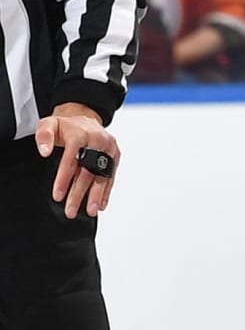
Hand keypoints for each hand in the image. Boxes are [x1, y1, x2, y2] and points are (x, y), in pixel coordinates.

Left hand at [35, 103, 119, 218]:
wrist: (85, 118)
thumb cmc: (66, 125)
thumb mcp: (48, 123)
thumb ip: (44, 136)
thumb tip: (44, 152)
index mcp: (80, 134)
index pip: (72, 161)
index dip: (64, 180)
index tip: (58, 195)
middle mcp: (98, 142)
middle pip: (88, 172)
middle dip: (79, 194)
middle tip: (71, 209)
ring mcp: (109, 150)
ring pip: (102, 177)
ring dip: (96, 196)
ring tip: (90, 211)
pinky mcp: (115, 156)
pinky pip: (111, 177)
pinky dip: (106, 192)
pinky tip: (100, 204)